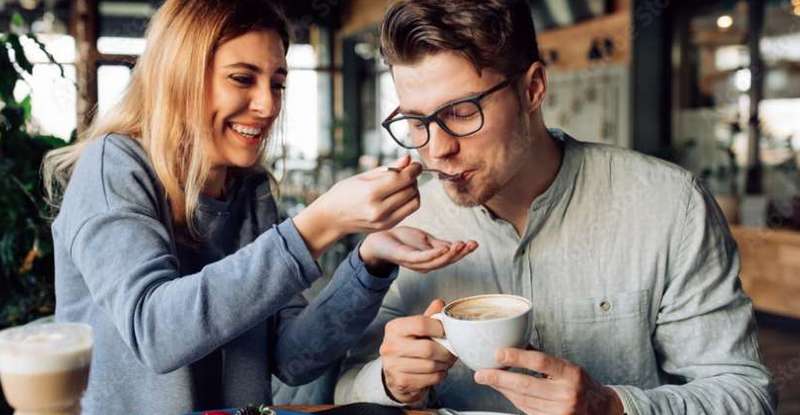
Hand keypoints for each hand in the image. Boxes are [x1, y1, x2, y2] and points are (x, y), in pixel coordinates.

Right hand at [294, 155, 421, 257]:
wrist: (332, 218)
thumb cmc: (344, 193)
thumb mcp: (363, 176)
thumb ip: (389, 168)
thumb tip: (408, 159)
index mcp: (370, 193)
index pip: (403, 179)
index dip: (413, 169)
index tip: (415, 164)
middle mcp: (379, 209)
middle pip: (410, 190)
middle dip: (413, 178)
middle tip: (408, 172)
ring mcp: (384, 221)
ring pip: (414, 202)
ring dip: (414, 190)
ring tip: (404, 184)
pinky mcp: (388, 226)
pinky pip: (408, 211)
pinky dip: (409, 201)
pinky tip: (400, 195)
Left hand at [359, 226, 477, 275]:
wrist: (380, 239)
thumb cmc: (402, 240)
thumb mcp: (425, 240)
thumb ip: (440, 243)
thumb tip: (458, 245)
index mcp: (430, 260)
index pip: (450, 257)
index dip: (463, 251)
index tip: (475, 243)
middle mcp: (424, 265)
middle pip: (446, 262)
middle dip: (461, 254)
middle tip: (472, 245)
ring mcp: (415, 263)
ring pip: (437, 262)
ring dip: (451, 255)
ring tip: (462, 245)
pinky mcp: (406, 258)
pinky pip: (422, 258)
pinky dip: (435, 254)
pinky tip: (444, 248)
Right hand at [381, 300, 456, 403]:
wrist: (394, 373)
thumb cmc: (409, 346)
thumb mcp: (415, 329)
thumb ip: (428, 316)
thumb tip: (441, 303)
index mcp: (394, 328)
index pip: (421, 324)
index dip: (439, 328)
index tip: (446, 332)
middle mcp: (390, 346)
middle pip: (428, 348)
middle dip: (446, 351)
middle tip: (453, 351)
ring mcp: (393, 366)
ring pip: (431, 366)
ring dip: (445, 364)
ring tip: (447, 360)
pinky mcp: (400, 382)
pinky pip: (430, 379)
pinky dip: (440, 375)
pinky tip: (438, 370)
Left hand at [474, 349, 624, 414]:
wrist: (600, 409)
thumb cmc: (580, 384)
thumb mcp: (567, 367)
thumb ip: (542, 358)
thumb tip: (515, 342)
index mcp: (571, 373)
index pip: (541, 362)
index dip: (517, 357)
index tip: (498, 353)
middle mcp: (567, 394)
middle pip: (526, 385)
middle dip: (499, 379)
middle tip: (481, 374)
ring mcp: (561, 411)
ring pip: (523, 400)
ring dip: (503, 390)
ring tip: (490, 380)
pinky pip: (527, 410)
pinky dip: (513, 400)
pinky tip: (506, 392)